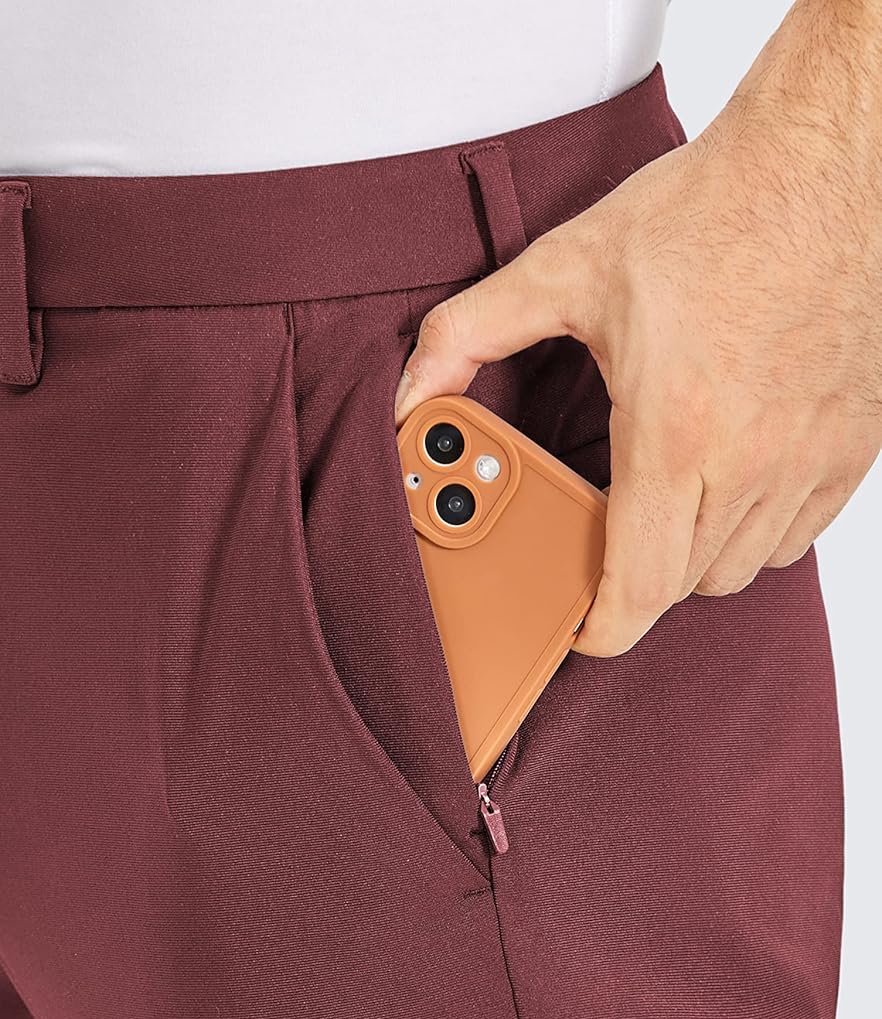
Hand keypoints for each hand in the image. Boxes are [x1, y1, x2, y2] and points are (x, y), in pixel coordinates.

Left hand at [394, 1, 881, 655]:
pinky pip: (801, 537)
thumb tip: (411, 393)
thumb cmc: (712, 209)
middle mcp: (753, 460)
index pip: (640, 588)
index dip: (600, 629)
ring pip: (745, 569)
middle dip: (634, 582)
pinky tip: (724, 488)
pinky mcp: (854, 446)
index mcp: (676, 432)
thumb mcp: (568, 266)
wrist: (830, 158)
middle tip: (602, 540)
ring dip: (693, 560)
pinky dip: (756, 534)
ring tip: (660, 509)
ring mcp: (812, 458)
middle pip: (685, 586)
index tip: (578, 629)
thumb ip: (471, 334)